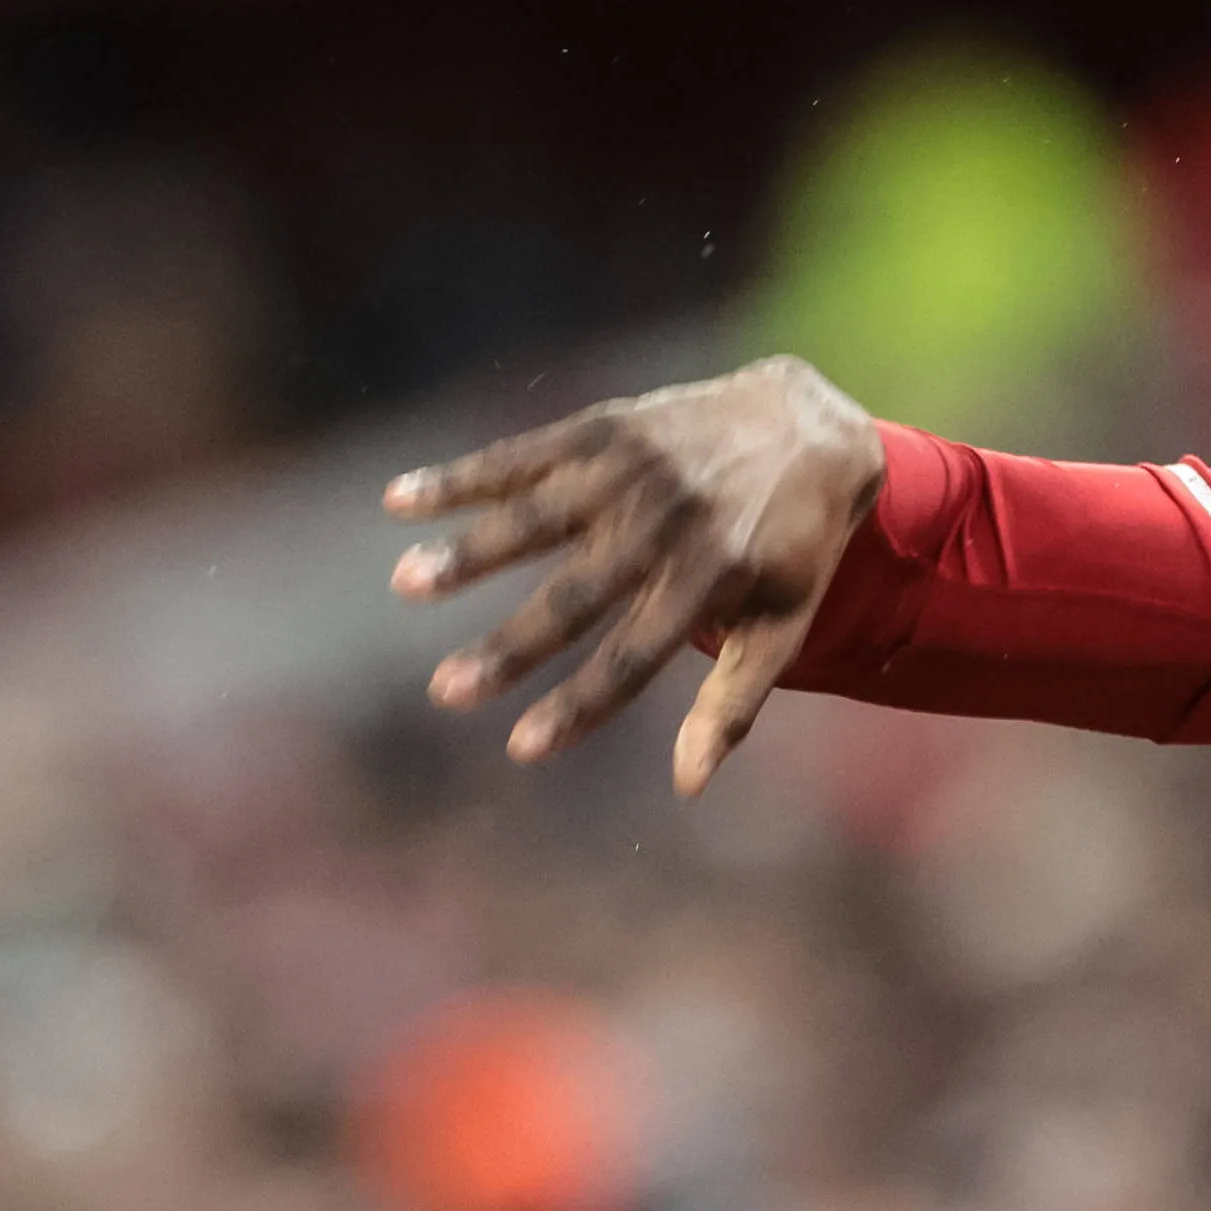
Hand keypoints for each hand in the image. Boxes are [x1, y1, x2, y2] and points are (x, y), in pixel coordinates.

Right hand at [382, 356, 888, 794]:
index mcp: (716, 577)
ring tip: (407, 581)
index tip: (523, 748)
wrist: (811, 424)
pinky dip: (462, 478)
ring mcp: (634, 472)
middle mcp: (670, 523)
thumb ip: (734, 702)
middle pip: (578, 595)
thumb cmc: (792, 545)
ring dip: (472, 549)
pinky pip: (523, 455)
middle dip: (512, 647)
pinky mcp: (605, 430)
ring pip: (541, 518)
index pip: (637, 655)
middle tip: (448, 690)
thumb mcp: (784, 623)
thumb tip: (689, 786)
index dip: (581, 703)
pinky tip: (399, 500)